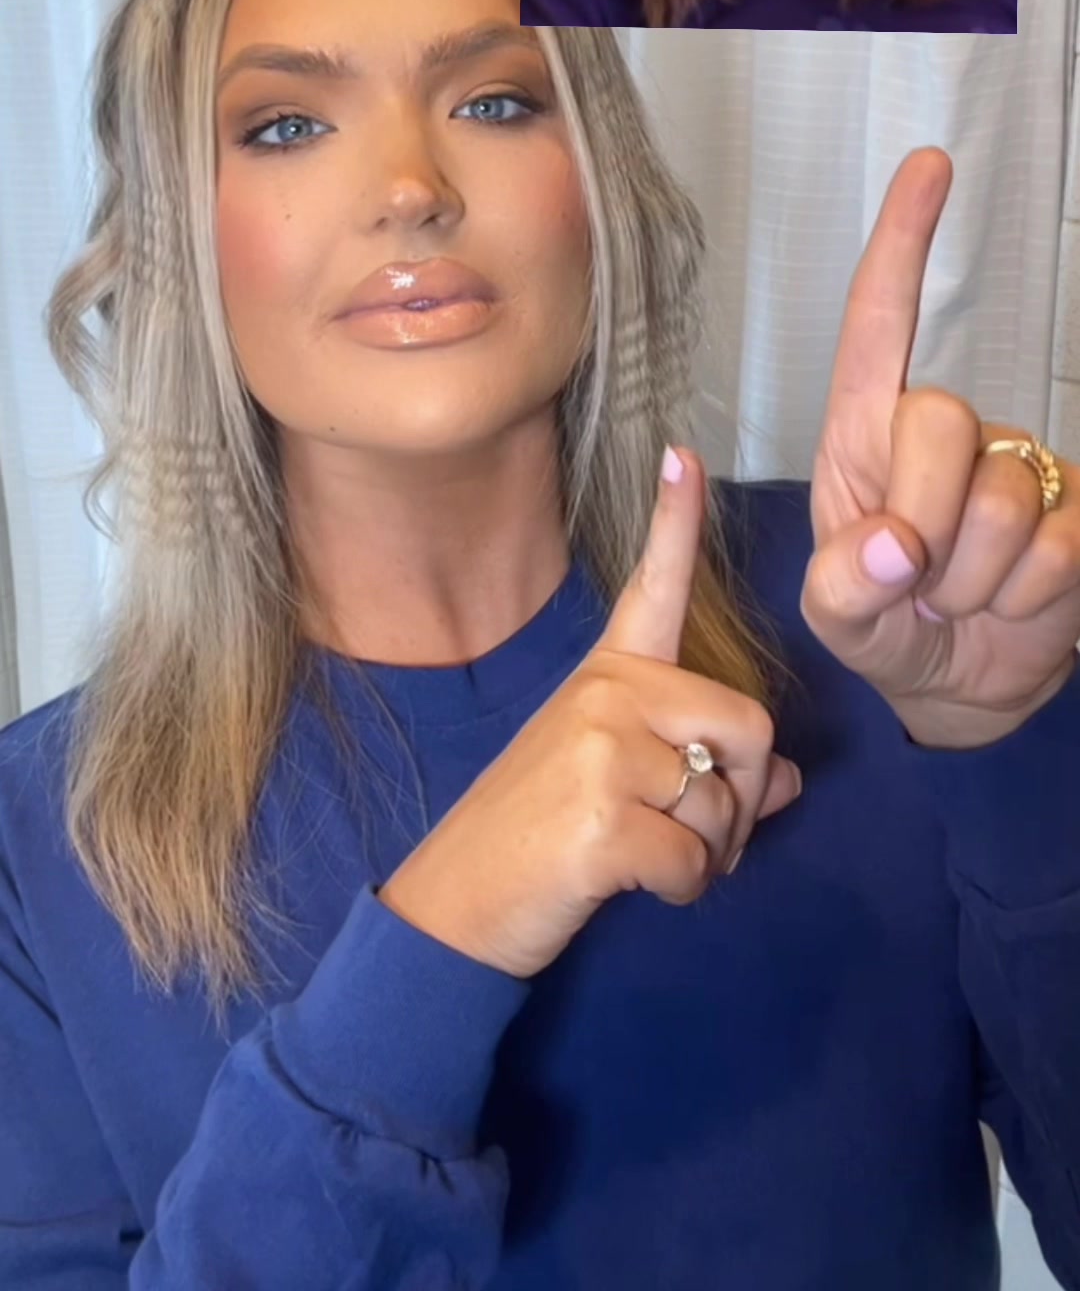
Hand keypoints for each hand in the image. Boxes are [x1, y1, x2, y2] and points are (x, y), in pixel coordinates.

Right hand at [379, 450, 801, 978]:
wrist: (458, 905)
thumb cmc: (541, 841)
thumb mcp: (620, 789)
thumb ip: (706, 770)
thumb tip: (788, 778)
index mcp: (609, 676)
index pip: (653, 588)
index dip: (675, 524)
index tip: (685, 454)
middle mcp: (607, 693)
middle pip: (750, 726)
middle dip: (745, 800)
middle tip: (699, 840)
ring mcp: (601, 748)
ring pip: (727, 802)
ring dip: (711, 855)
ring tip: (650, 859)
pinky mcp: (602, 815)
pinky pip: (697, 861)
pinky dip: (683, 891)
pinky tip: (631, 883)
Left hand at [802, 147, 1079, 748]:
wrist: (957, 689)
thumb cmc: (883, 626)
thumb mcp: (836, 618)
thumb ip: (842, 586)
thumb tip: (895, 543)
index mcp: (866, 434)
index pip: (880, 324)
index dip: (903, 243)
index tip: (929, 166)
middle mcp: (945, 433)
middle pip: (940, 419)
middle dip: (923, 518)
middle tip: (918, 582)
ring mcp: (1019, 468)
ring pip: (1003, 498)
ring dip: (975, 579)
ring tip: (960, 600)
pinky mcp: (1077, 515)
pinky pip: (1059, 546)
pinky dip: (1026, 599)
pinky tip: (1011, 604)